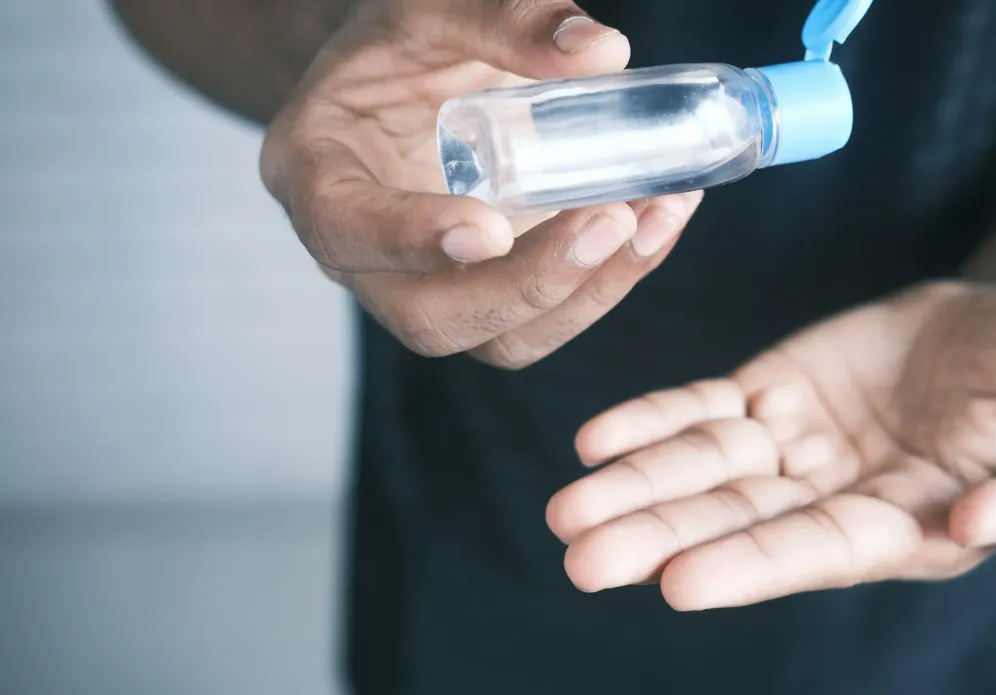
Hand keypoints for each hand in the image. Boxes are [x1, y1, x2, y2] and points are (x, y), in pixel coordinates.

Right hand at [260, 0, 701, 367]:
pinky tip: (657, 223)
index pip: (345, 229)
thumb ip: (509, 19)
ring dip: (586, 292)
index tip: (490, 229)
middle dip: (529, 285)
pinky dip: (608, 280)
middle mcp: (364, 254)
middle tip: (610, 220)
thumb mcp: (439, 5)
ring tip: (656, 217)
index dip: (412, 240)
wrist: (408, 74)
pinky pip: (544, 319)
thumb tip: (602, 52)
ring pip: (499, 339)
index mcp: (317, 175)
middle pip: (431, 317)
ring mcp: (429, 287)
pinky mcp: (489, 296)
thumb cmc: (407, 41)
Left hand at [546, 282, 995, 609]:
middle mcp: (838, 498)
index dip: (750, 565)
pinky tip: (595, 440)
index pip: (818, 552)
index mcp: (909, 527)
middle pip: (736, 521)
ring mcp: (798, 444)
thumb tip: (980, 526)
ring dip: (634, 487)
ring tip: (565, 509)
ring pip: (704, 470)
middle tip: (580, 559)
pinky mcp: (774, 391)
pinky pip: (703, 409)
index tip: (677, 582)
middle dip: (659, 538)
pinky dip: (652, 422)